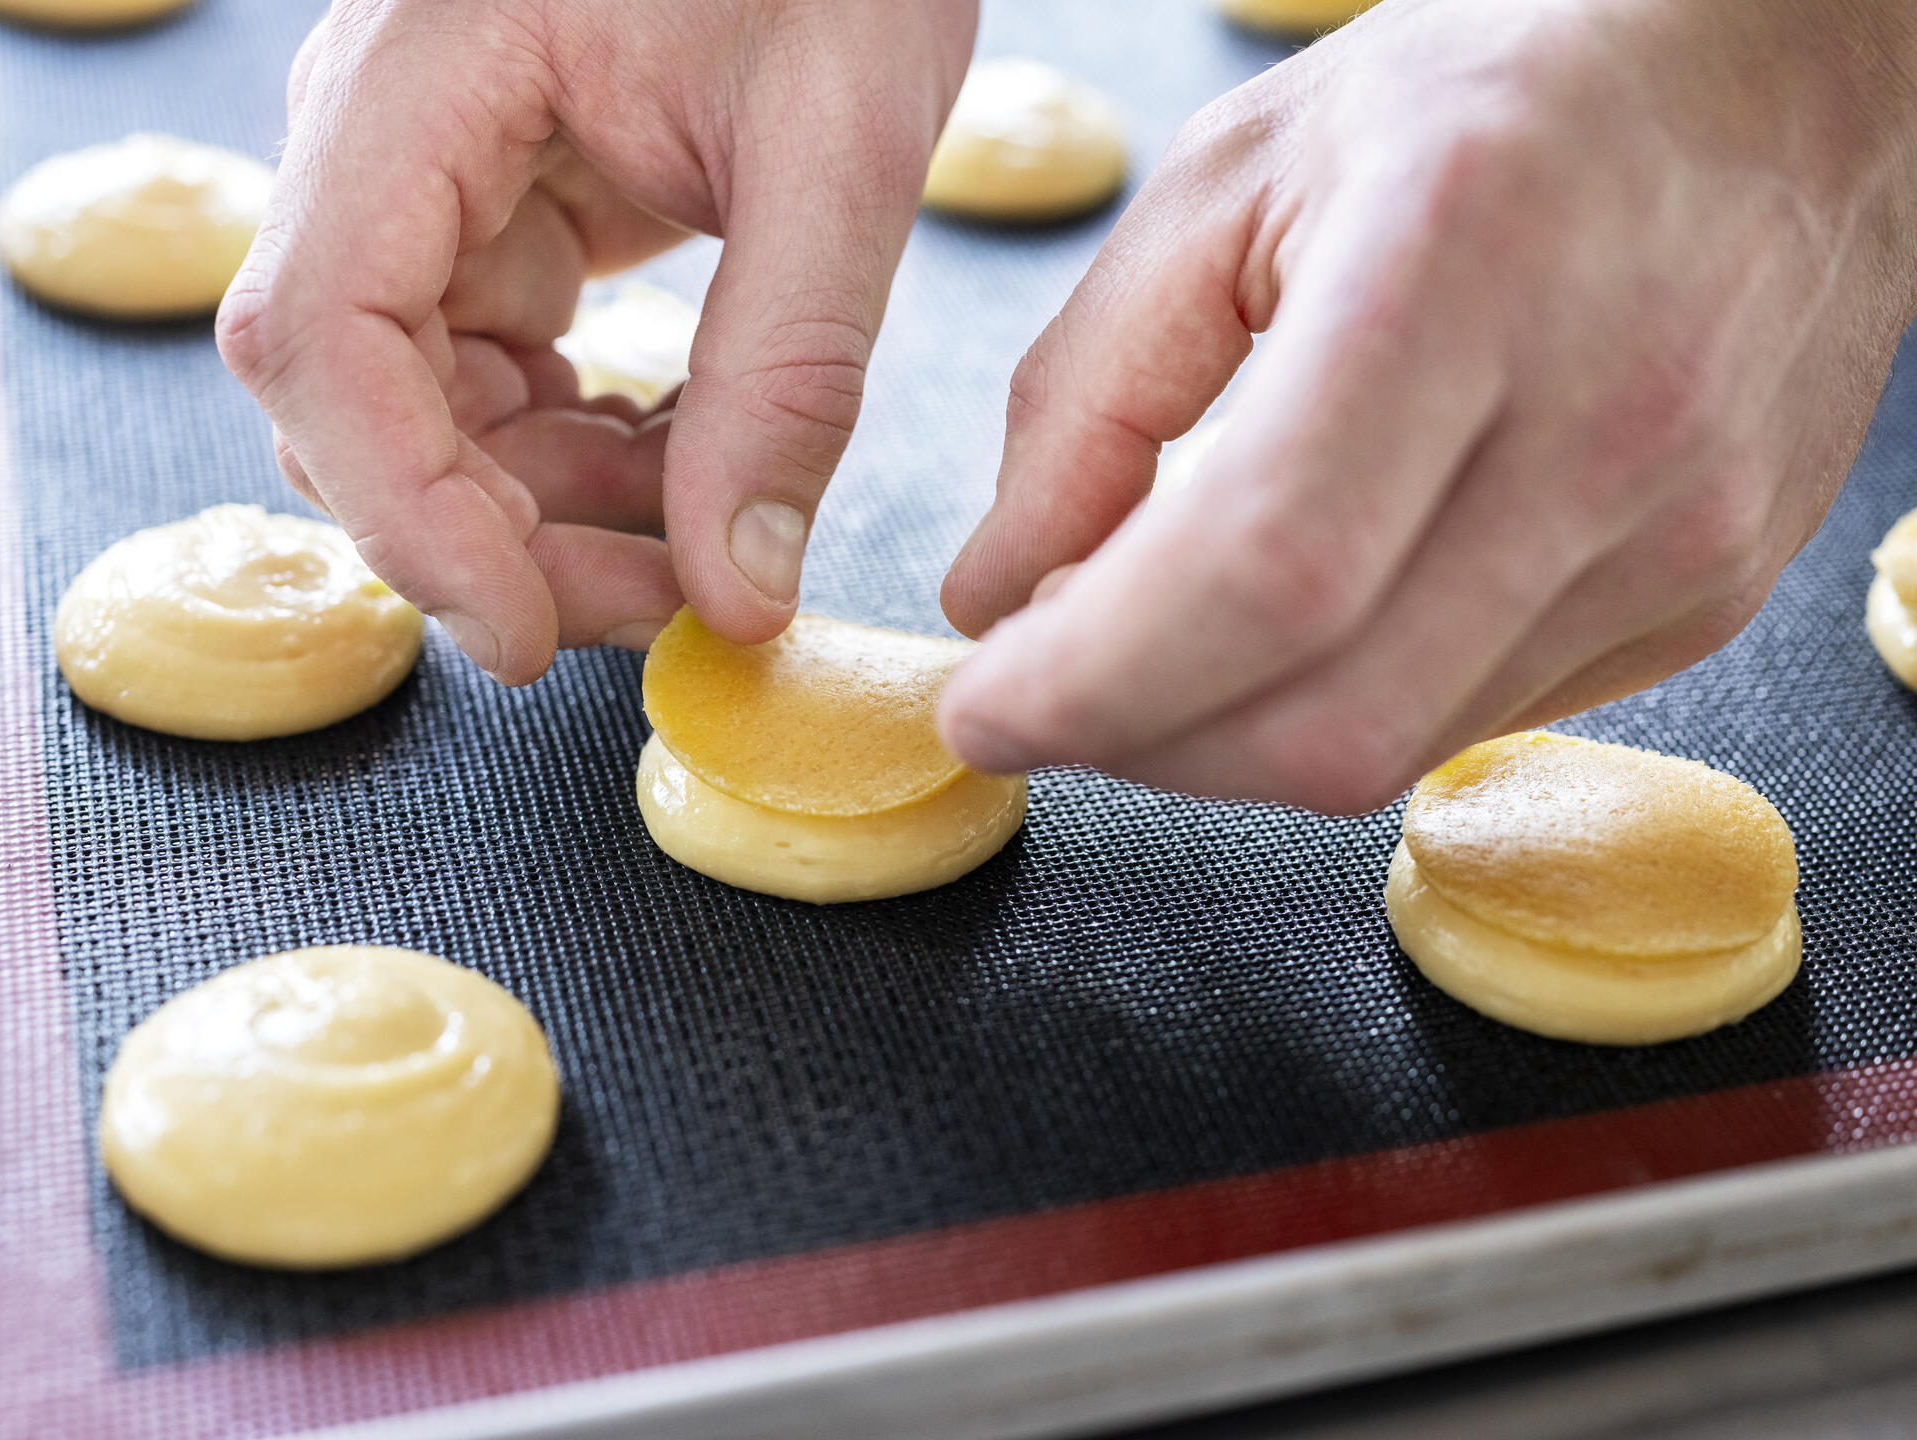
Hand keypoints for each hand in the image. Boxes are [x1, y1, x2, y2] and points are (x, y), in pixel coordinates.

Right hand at [220, 0, 975, 682]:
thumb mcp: (841, 145)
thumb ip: (788, 376)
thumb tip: (736, 592)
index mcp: (419, 84)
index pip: (323, 335)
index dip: (409, 514)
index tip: (528, 635)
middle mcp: (385, 142)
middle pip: (361, 406)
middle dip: (504, 539)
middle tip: (672, 605)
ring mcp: (431, 186)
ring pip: (426, 417)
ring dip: (551, 514)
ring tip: (703, 539)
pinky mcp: (496, 220)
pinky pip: (497, 382)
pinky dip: (584, 454)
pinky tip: (687, 466)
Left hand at [939, 0, 1916, 810]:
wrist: (1776, 79)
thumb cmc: (1497, 93)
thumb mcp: (1241, 171)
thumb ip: (1093, 391)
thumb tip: (999, 594)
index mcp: (1460, 262)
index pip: (1257, 569)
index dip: (1091, 680)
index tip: (983, 705)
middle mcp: (1603, 419)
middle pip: (1325, 716)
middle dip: (1135, 744)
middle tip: (1043, 704)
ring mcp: (1679, 529)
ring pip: (1393, 752)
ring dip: (1224, 744)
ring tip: (1153, 661)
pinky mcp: (1706, 594)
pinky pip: (1473, 722)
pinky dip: (1340, 709)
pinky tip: (1295, 637)